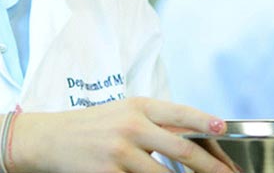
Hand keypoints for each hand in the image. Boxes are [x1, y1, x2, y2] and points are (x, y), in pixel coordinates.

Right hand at [10, 97, 236, 172]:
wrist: (50, 139)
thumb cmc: (92, 126)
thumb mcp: (123, 113)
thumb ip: (154, 122)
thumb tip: (193, 135)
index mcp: (138, 107)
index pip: (179, 113)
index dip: (204, 121)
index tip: (223, 128)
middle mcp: (131, 127)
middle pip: (181, 150)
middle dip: (210, 167)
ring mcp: (120, 153)